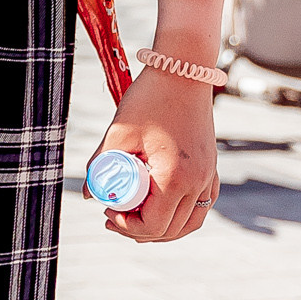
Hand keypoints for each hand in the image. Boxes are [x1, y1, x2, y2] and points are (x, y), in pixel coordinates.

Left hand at [94, 68, 217, 242]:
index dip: (126, 226)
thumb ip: (101, 165)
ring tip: (135, 219)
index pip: (153, 225)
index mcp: (176, 178)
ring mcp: (209, 175)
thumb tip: (89, 194)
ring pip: (190, 222)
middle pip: (171, 230)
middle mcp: (199, 182)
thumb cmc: (150, 97)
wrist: (182, 69)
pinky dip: (183, 215)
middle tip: (113, 217)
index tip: (107, 212)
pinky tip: (162, 207)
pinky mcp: (211, 167)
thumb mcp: (119, 133)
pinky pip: (202, 205)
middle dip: (139, 230)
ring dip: (163, 228)